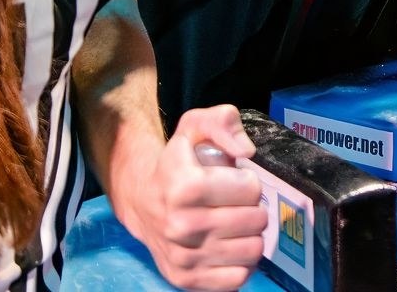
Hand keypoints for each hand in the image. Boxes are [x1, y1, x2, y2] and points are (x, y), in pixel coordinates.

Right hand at [106, 105, 266, 291]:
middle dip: (253, 207)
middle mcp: (182, 225)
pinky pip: (239, 278)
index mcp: (184, 186)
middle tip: (237, 202)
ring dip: (250, 234)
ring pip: (252, 250)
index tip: (234, 179)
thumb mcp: (195, 126)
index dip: (248, 180)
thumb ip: (223, 121)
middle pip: (255, 220)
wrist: (141, 200)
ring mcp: (184, 257)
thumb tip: (247, 151)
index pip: (250, 188)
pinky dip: (241, 262)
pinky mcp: (186, 280)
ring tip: (235, 223)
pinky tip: (229, 245)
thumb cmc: (176, 162)